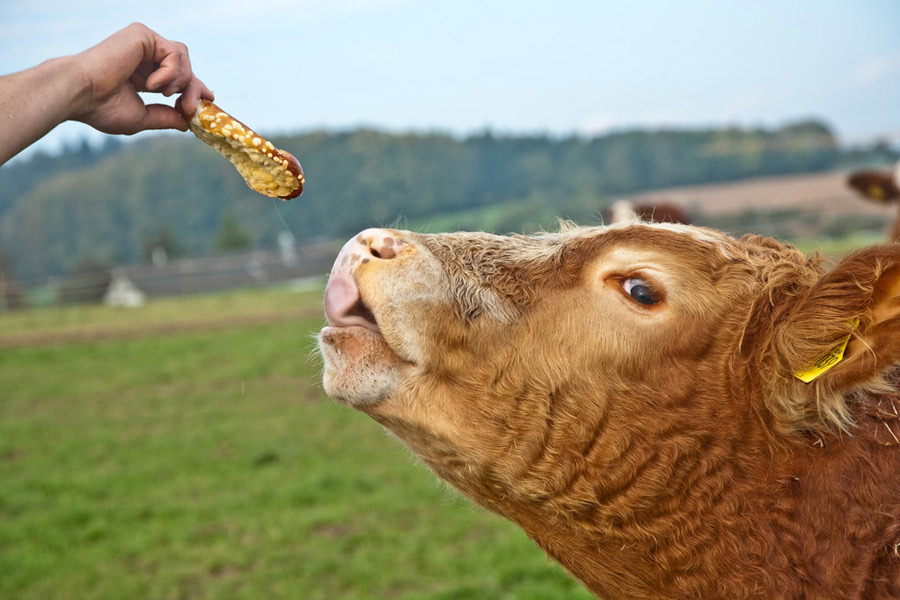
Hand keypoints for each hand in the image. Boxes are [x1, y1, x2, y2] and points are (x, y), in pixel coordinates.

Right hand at [72, 22, 213, 133]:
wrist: (81, 93)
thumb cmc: (102, 107)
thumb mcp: (141, 117)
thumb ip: (164, 117)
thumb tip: (186, 123)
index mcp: (143, 73)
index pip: (177, 75)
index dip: (194, 86)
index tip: (208, 99)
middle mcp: (143, 54)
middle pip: (185, 65)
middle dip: (192, 88)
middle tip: (187, 109)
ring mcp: (143, 42)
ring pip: (183, 58)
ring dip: (179, 81)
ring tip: (159, 93)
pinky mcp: (142, 34)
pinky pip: (174, 53)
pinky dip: (169, 73)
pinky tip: (150, 84)